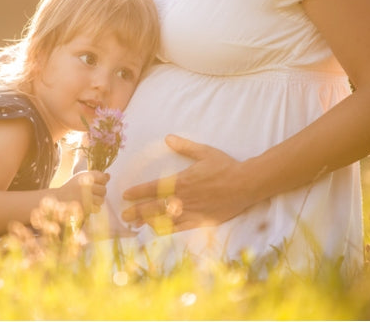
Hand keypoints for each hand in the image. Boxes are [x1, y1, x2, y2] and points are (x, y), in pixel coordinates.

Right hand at [59, 170, 108, 213]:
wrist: (58, 199)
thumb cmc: (71, 187)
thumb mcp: (81, 177)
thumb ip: (95, 176)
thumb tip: (108, 176)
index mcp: (85, 176)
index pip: (103, 178)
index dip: (101, 181)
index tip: (96, 184)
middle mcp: (86, 185)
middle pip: (104, 190)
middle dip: (100, 192)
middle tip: (93, 193)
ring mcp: (85, 197)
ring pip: (101, 200)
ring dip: (98, 201)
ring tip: (90, 199)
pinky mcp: (84, 207)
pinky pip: (97, 208)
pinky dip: (94, 208)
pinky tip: (88, 205)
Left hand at [121, 135, 246, 232]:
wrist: (245, 184)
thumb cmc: (225, 166)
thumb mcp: (205, 152)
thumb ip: (185, 147)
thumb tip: (168, 138)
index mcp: (182, 180)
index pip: (154, 187)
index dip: (138, 191)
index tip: (126, 194)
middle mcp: (184, 198)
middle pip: (155, 206)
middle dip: (137, 211)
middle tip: (123, 215)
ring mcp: (192, 211)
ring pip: (165, 219)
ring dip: (149, 221)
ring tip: (136, 225)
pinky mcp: (201, 221)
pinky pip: (180, 228)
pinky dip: (168, 230)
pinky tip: (158, 232)